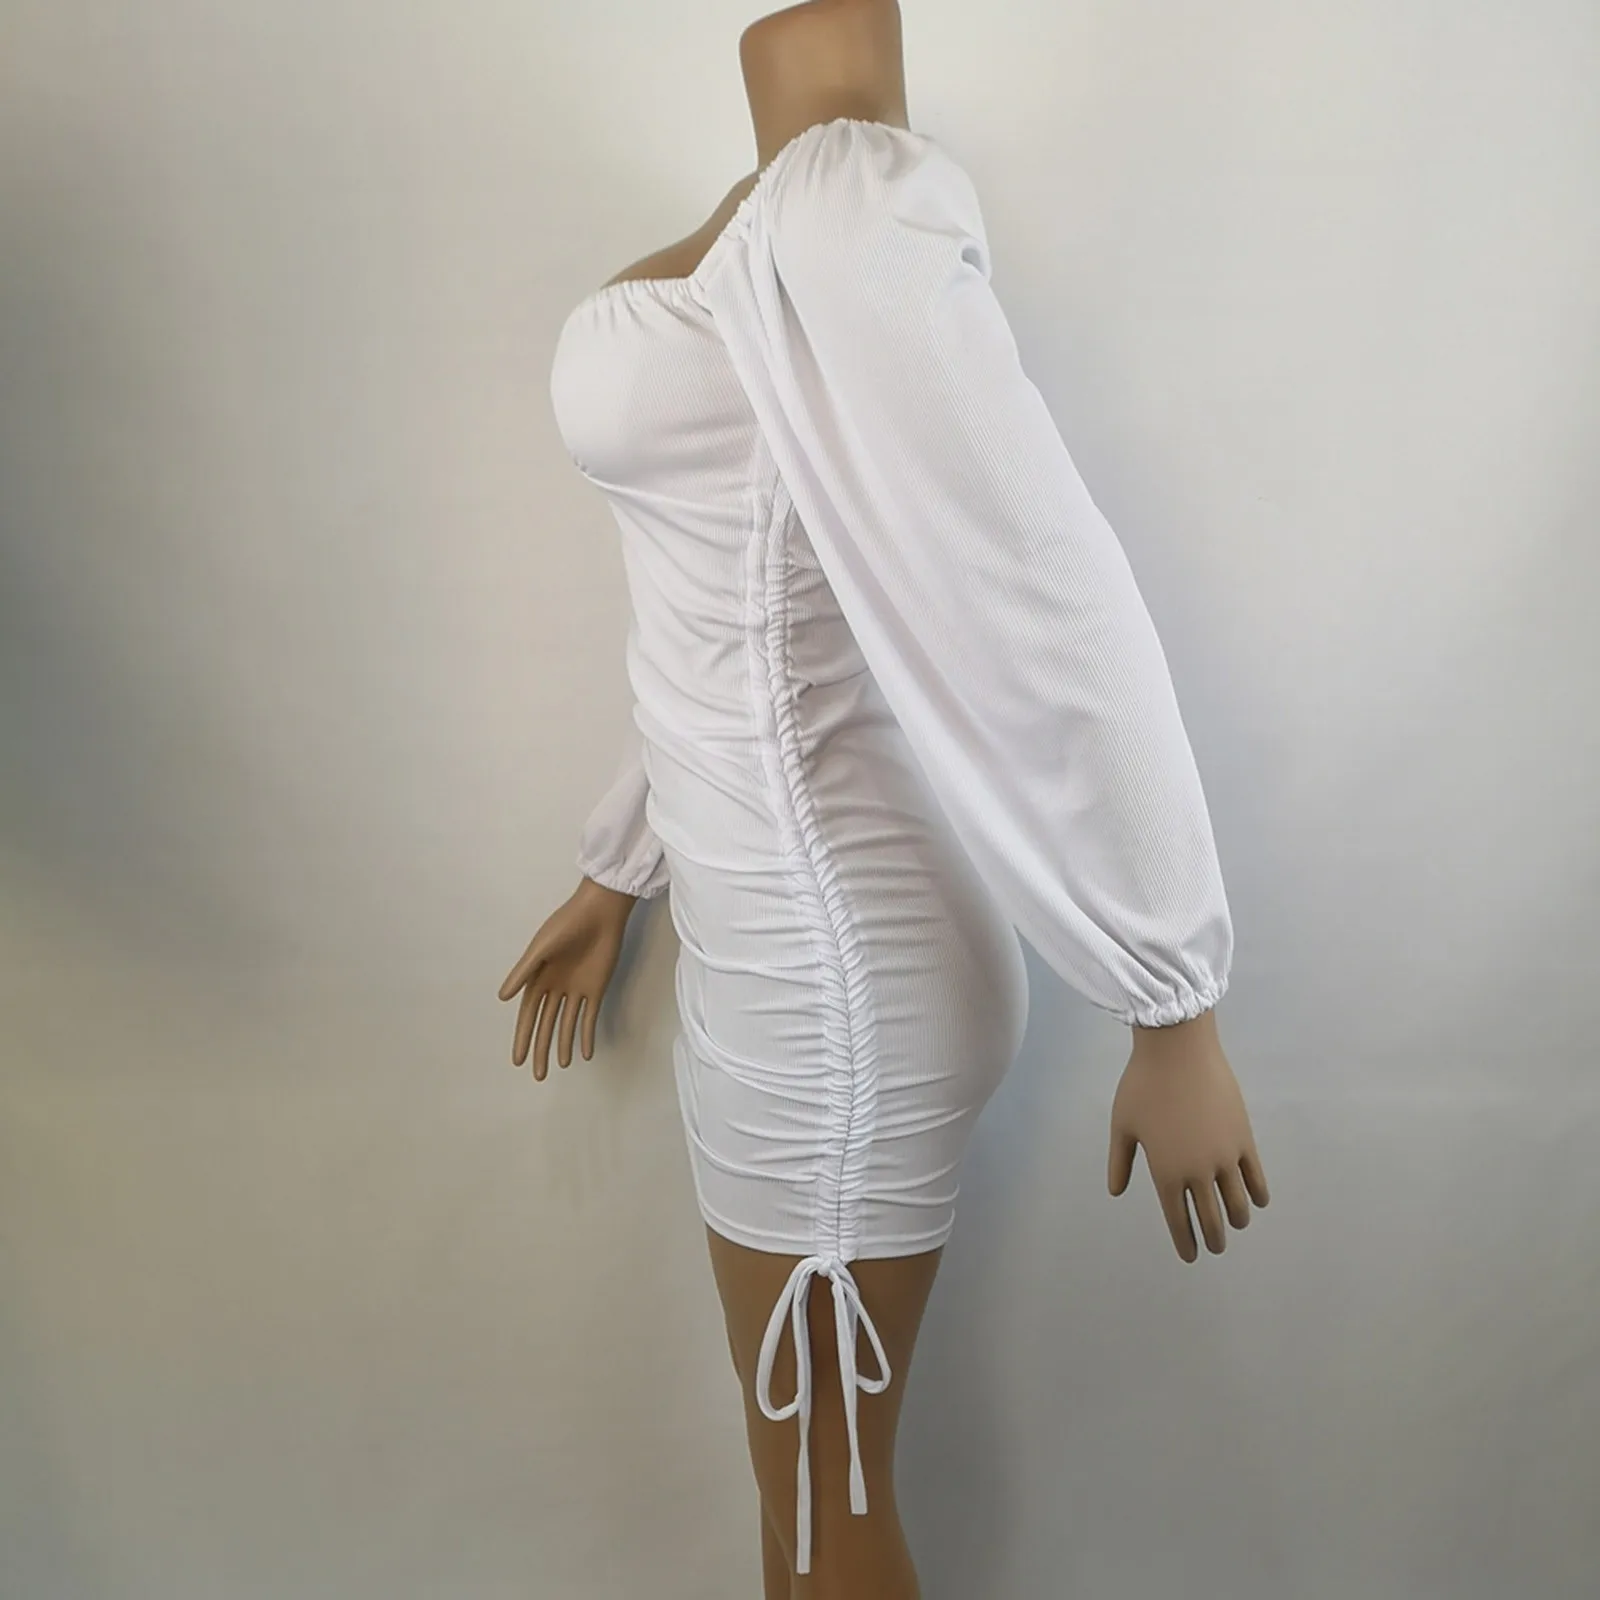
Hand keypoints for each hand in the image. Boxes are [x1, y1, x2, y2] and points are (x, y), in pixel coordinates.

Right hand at [496, 879, 633, 1079]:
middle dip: (541, 1048)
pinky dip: (587, 1034)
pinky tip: (586, 1053)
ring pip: (567, 1024)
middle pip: (546, 1024)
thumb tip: (502, 998)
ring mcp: (576, 989)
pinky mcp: (597, 988)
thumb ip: (523, 973)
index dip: (523, 1038)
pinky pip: (590, 1017)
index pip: (528, 1016)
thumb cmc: (566, 926)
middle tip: (537, 1075)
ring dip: (563, 1044)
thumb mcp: (540, 949)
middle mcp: (555, 987)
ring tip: (560, 1066)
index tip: (517, 1060)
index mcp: (538, 979)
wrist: (600, 913)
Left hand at [1107, 1010, 1268, 1261]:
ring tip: (1234, 1226)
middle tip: (1213, 1248)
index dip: (1185, 1241)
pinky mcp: (1244, 1139)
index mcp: (1166, 1172)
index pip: (1178, 1219)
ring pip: (1237, 1203)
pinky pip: (1255, 1176)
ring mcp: (1225, 1157)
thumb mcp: (1122, 1125)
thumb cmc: (1142, 1085)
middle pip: (1211, 1218)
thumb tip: (1116, 1191)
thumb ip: (1120, 1162)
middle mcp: (1198, 1172)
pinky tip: (1257, 1202)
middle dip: (1212, 1238)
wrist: (1178, 1051)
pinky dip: (1258, 1194)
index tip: (1190, 1256)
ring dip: (1237, 1220)